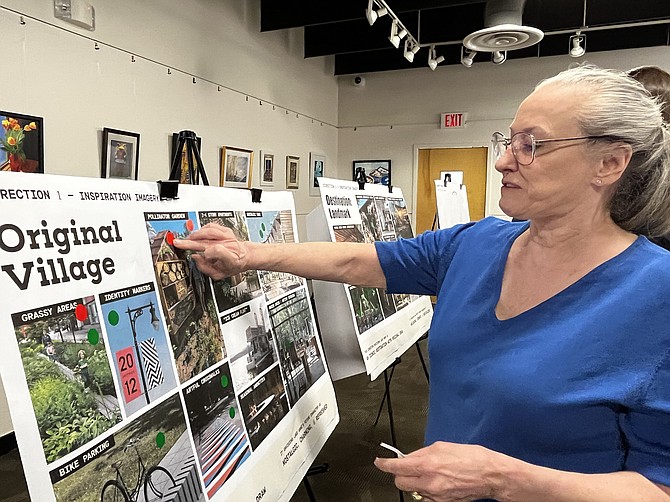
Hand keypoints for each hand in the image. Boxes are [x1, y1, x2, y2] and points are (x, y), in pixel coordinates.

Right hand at [173, 223, 248, 280]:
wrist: (246, 256)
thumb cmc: (232, 265)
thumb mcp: (220, 274)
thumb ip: (206, 268)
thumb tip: (195, 258)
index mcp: (230, 259)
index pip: (217, 252)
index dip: (206, 253)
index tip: (198, 255)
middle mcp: (229, 246)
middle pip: (208, 241)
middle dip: (190, 242)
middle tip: (178, 243)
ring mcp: (228, 237)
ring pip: (209, 231)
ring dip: (196, 234)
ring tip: (188, 239)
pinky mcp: (227, 231)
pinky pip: (212, 226)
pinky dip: (203, 229)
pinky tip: (198, 234)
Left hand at [374, 442, 500, 501]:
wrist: (490, 475)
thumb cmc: (472, 458)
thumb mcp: (442, 446)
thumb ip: (422, 453)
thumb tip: (409, 457)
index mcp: (428, 464)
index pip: (397, 467)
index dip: (384, 464)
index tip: (379, 462)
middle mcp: (430, 482)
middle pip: (400, 483)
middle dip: (399, 474)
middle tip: (405, 467)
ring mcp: (436, 495)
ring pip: (413, 491)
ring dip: (414, 482)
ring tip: (428, 473)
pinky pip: (426, 497)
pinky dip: (426, 490)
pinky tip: (436, 482)